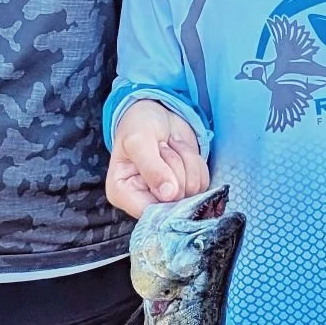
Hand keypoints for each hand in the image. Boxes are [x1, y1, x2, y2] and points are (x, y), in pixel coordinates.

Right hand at [106, 100, 208, 218]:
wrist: (156, 111)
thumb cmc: (138, 124)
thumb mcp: (138, 141)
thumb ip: (152, 168)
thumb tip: (169, 194)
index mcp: (122, 193)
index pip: (148, 212)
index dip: (166, 198)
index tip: (168, 174)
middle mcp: (145, 200)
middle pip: (174, 200)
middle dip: (175, 167)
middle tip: (161, 147)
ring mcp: (169, 196)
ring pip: (192, 190)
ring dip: (186, 161)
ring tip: (169, 146)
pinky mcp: (186, 187)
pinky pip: (203, 182)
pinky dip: (196, 162)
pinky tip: (180, 150)